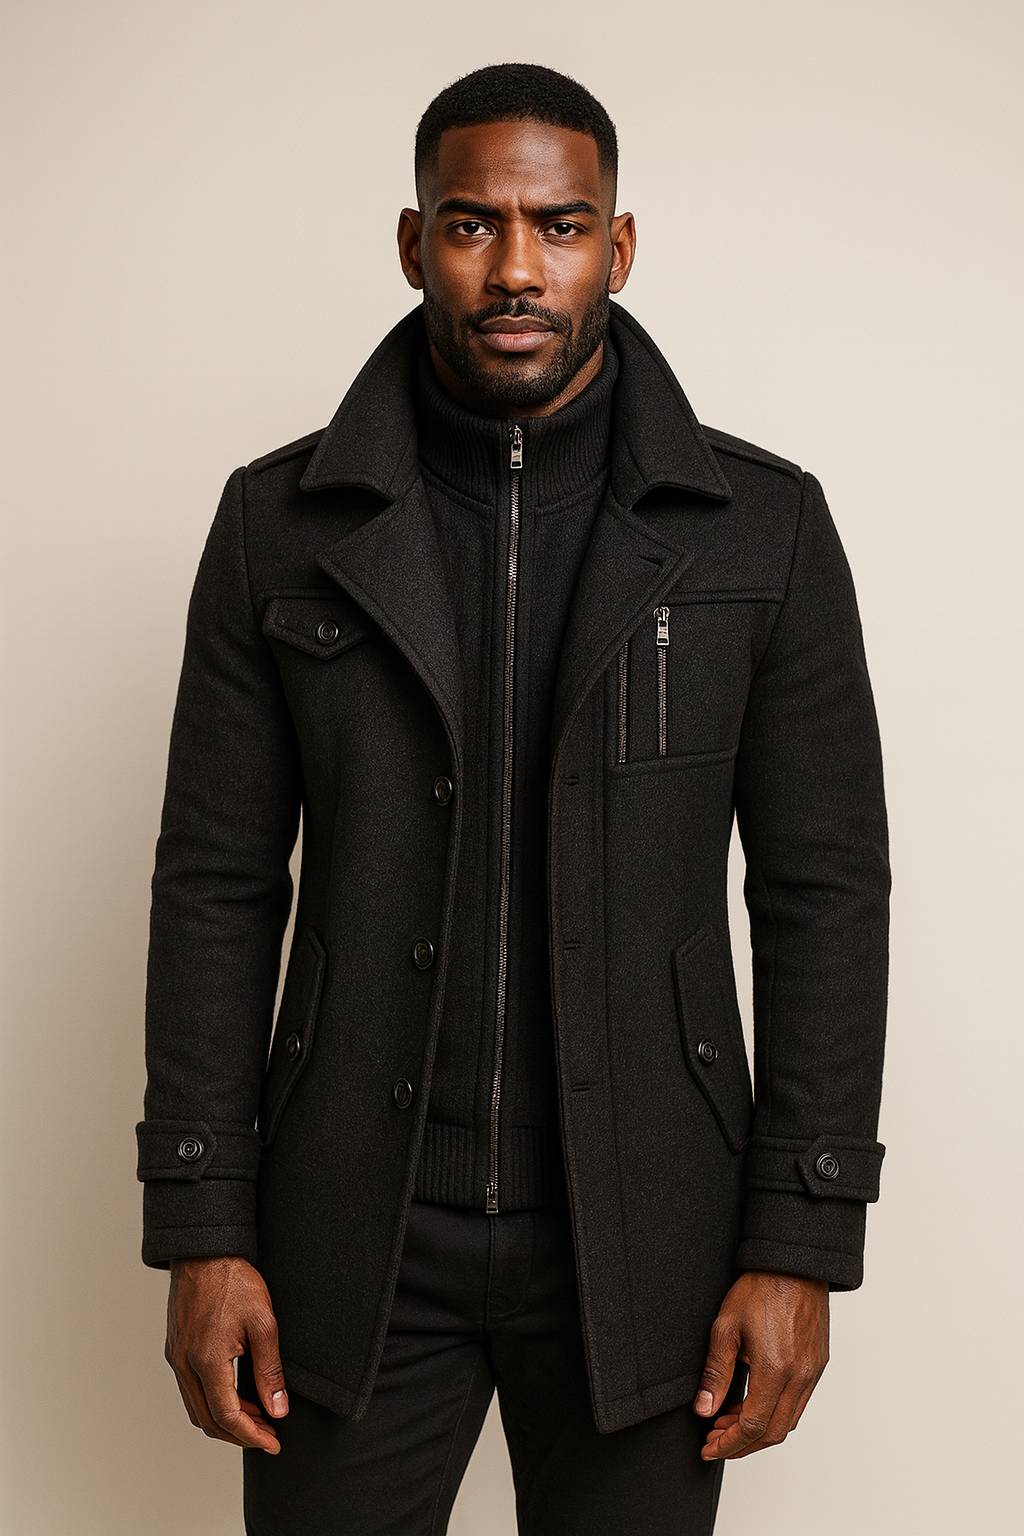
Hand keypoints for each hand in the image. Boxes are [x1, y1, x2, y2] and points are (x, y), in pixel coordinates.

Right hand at [166, 1255, 287, 1453]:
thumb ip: (269, 1371)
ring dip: (225, 1419)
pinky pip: (191, 1389)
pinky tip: (236, 1392)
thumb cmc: (234, 1281)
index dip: (251, 1436)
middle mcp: (184, 1364)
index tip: (273, 1443)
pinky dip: (212, 1401)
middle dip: (239, 1434)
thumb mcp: (263, 1324)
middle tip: (268, 1434)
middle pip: (207, 1420)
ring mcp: (176, 1357)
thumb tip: (278, 1410)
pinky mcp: (176, 1348)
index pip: (227, 1417)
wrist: (204, 1251)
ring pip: (196, 1408)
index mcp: (206, 1360)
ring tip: (258, 1415)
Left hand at [694, 1270, 828, 1459]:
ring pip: (788, 1421)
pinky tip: (754, 1403)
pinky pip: (799, 1403)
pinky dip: (776, 1414)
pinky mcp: (818, 1364)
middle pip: (773, 1432)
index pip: (752, 1426)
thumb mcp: (726, 1327)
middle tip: (715, 1440)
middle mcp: (800, 1376)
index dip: (728, 1444)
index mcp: (776, 1369)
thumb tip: (704, 1410)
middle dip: (742, 1444)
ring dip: (759, 1431)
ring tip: (729, 1423)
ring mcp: (812, 1372)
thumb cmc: (760, 1288)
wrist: (794, 1264)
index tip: (709, 1448)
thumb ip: (715, 1373)